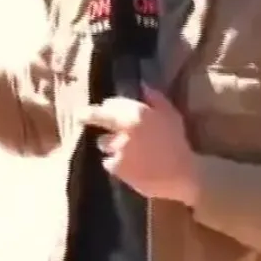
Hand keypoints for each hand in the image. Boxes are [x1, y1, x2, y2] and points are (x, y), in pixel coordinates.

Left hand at [76, 85, 197, 204]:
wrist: (181, 175)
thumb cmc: (178, 143)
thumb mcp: (172, 116)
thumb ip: (156, 99)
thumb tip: (143, 85)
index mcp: (138, 112)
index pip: (112, 103)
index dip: (109, 106)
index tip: (106, 108)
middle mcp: (124, 128)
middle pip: (98, 118)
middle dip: (87, 116)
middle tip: (79, 116)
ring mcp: (118, 148)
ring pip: (103, 142)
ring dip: (109, 144)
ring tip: (124, 150)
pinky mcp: (116, 167)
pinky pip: (108, 162)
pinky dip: (115, 163)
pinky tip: (129, 166)